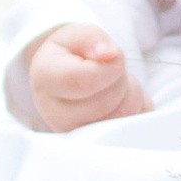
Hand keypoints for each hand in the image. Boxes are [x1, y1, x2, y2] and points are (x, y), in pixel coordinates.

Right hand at [27, 23, 152, 130]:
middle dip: (119, 79)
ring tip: (113, 84)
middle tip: (110, 70)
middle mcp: (55, 114)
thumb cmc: (73, 54)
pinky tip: (119, 101)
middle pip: (106, 101)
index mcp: (45, 79)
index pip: (86, 80)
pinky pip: (131, 129)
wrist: (65, 78)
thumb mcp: (78, 35)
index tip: (110, 56)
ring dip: (130, 94)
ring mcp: (75, 135)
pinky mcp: (96, 145)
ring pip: (122, 117)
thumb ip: (92, 39)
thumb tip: (108, 54)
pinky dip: (135, 110)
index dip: (110, 67)